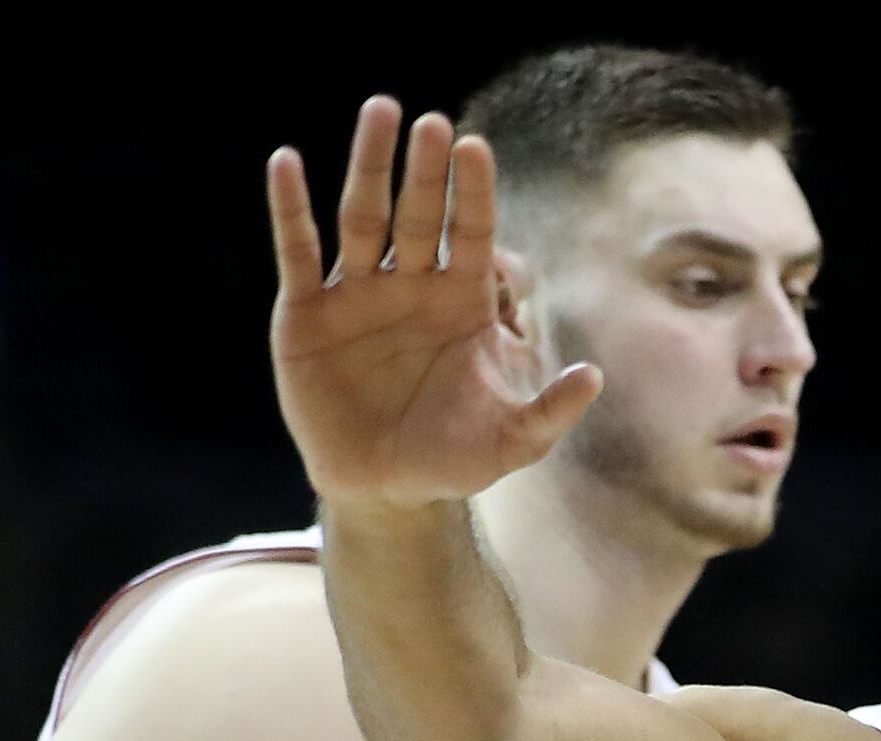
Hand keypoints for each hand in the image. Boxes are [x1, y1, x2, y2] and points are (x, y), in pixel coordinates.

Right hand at [266, 97, 598, 507]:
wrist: (384, 488)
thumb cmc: (452, 459)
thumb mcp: (511, 442)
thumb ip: (550, 411)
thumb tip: (595, 377)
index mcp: (461, 304)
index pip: (472, 234)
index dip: (474, 192)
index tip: (476, 147)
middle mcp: (411, 286)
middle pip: (421, 215)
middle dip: (426, 169)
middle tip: (432, 121)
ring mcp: (357, 294)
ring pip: (363, 217)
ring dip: (368, 166)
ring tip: (378, 112)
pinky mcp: (308, 313)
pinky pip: (298, 252)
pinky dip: (290, 208)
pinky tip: (286, 162)